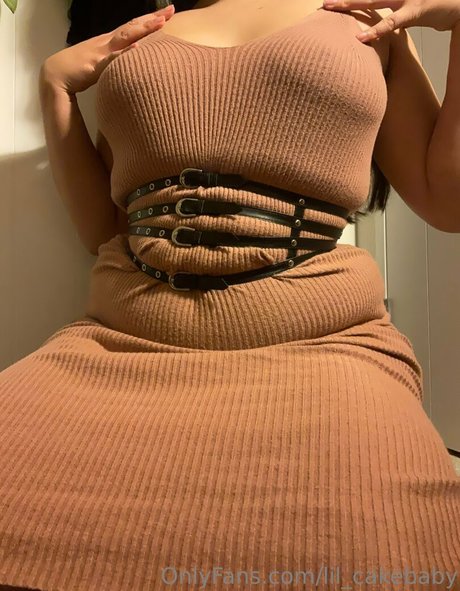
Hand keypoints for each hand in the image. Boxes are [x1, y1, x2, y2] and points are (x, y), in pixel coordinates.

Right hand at [39, 4, 174, 94]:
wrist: (56, 75)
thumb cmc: (79, 70)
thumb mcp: (102, 63)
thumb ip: (116, 60)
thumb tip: (130, 61)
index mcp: (109, 41)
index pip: (132, 27)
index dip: (149, 20)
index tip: (167, 14)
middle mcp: (107, 42)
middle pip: (133, 27)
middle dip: (152, 19)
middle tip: (171, 11)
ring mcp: (101, 51)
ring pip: (125, 37)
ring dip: (143, 30)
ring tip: (160, 23)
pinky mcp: (95, 65)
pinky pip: (112, 59)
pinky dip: (125, 53)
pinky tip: (137, 48)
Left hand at [322, 0, 459, 41]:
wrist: (458, 8)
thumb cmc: (433, 8)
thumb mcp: (410, 10)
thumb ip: (393, 14)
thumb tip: (376, 27)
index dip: (352, 1)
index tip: (332, 3)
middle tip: (324, 3)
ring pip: (373, 0)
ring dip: (351, 3)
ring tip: (332, 7)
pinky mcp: (415, 11)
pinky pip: (392, 22)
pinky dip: (376, 30)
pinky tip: (361, 38)